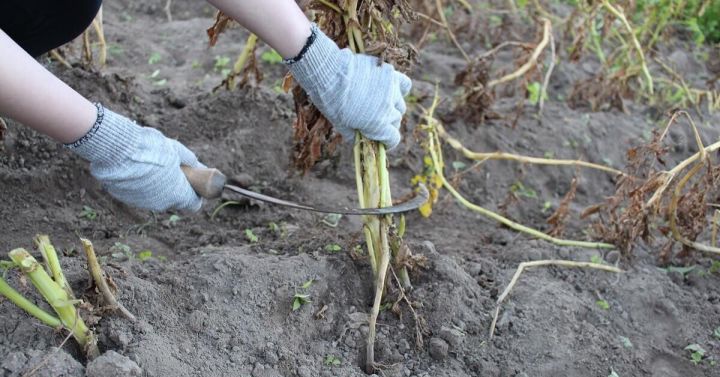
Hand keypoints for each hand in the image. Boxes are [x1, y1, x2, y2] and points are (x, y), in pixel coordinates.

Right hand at [66, 104, 203, 211]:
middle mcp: (161, 204)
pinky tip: (135, 168)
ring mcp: (142, 203)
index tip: (193, 182)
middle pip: (174, 199)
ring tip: (150, 165)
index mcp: (178, 194)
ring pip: (155, 197)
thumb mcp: (175, 150)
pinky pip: (137, 193)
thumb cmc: (151, 149)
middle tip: (171, 168)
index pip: (194, 204)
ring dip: (156, 185)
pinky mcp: (125, 198)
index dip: (195, 193)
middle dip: (175, 186)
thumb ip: (189, 160)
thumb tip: (197, 164)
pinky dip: (139, 184)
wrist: (116, 150)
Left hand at [286, 24, 411, 149]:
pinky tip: (390, 88)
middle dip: (387, 123)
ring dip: (392, 106)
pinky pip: (405, 85)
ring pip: (400, 104)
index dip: (387, 141)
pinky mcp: (391, 75)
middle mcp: (389, 110)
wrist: (330, 73)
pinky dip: (400, 89)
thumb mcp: (341, 125)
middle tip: (373, 117)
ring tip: (378, 101)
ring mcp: (392, 91)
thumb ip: (355, 135)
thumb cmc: (331, 102)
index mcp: (378, 126)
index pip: (393, 139)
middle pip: (396, 121)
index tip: (380, 138)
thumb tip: (361, 139)